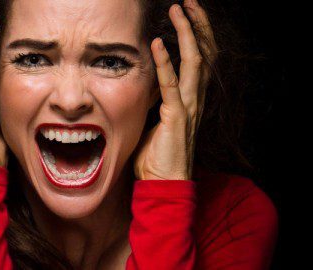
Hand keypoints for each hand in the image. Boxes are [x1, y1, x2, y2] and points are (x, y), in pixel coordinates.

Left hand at [133, 1, 216, 179]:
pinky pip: (172, 84)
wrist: (163, 182)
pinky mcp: (177, 116)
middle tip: (189, 3)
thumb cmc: (156, 154)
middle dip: (198, 25)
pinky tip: (157, 43)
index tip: (186, 15)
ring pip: (194, 61)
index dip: (196, 35)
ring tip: (180, 9)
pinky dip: (165, 62)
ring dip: (188, 33)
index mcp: (190, 98)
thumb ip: (155, 100)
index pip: (198, 59)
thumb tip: (145, 83)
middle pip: (204, 53)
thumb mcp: (155, 119)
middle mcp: (195, 98)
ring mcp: (188, 106)